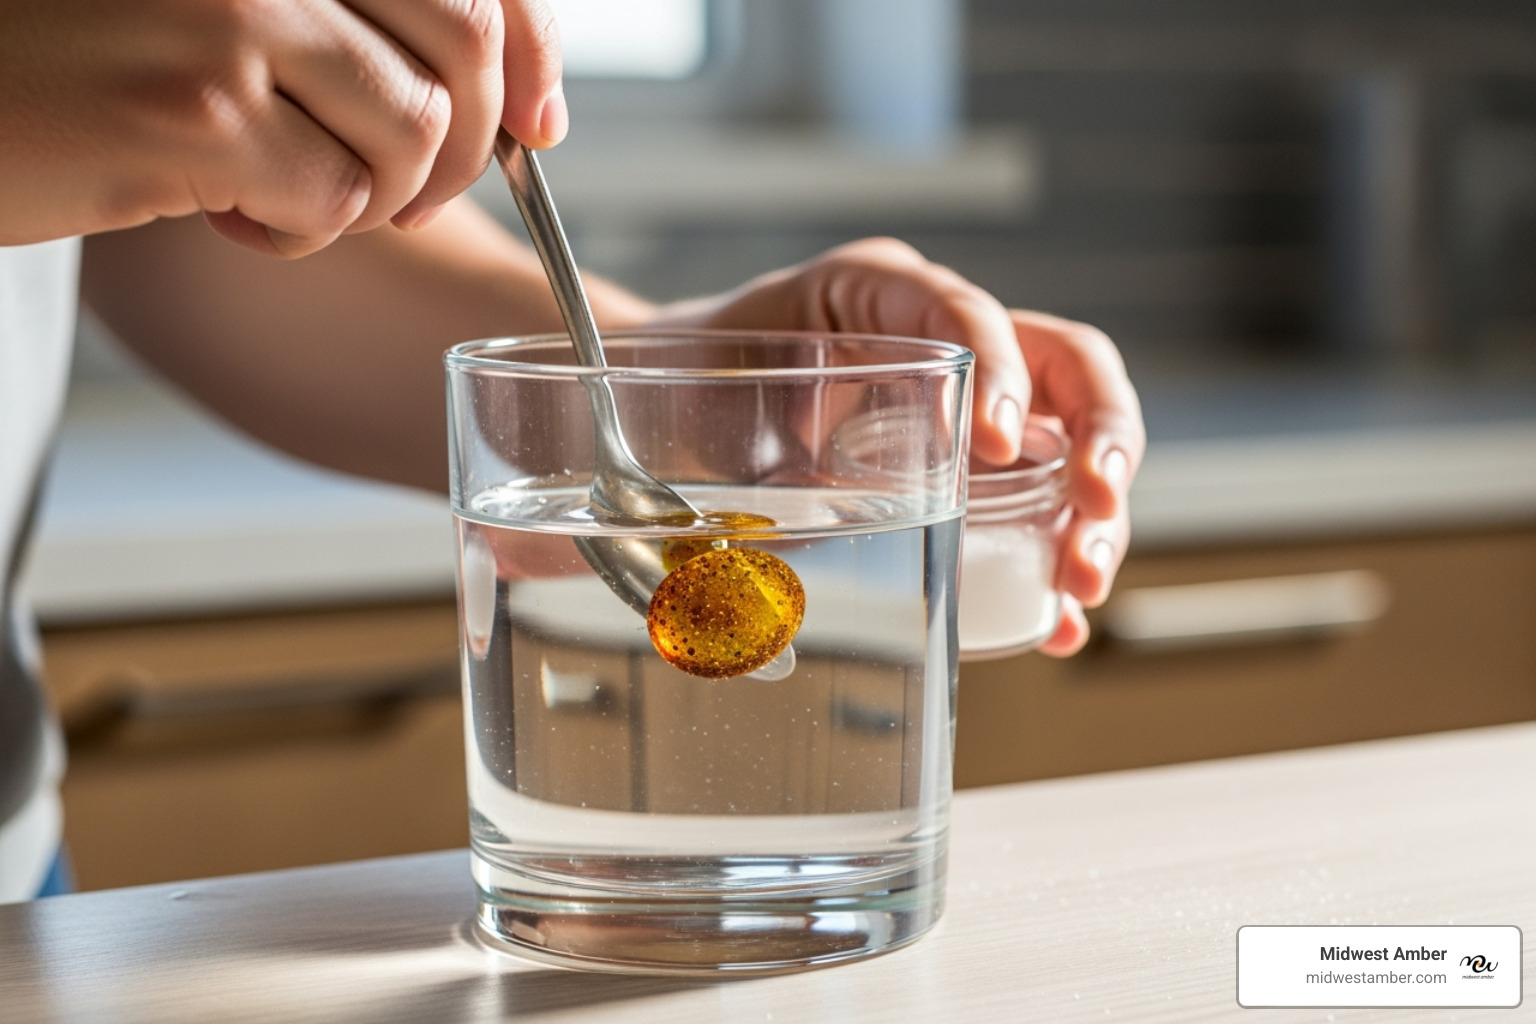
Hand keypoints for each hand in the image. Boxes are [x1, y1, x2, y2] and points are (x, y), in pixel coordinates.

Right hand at [0, 0, 563, 255]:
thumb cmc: (87, 50)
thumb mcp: (233, 9)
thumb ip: (351, 22)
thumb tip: (519, 105)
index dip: (532, 52)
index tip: (535, 126)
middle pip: (464, 44)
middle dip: (463, 148)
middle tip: (405, 196)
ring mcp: (235, 13)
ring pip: (413, 131)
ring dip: (372, 194)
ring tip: (284, 191)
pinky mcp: (197, 110)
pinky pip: (335, 198)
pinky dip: (299, 231)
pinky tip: (226, 212)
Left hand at [653, 237, 1144, 655]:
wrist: (669, 406)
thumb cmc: (687, 384)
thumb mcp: (708, 396)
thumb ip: (735, 453)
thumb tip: (734, 584)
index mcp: (875, 295)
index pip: (964, 309)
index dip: (998, 369)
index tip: (993, 445)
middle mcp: (940, 338)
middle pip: (1063, 364)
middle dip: (1101, 436)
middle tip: (1095, 512)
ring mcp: (967, 401)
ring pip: (1068, 437)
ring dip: (1094, 513)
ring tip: (1085, 585)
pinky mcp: (968, 464)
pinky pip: (1034, 501)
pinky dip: (1051, 560)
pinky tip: (1060, 623)